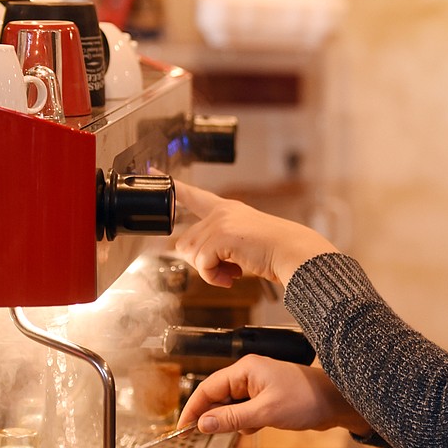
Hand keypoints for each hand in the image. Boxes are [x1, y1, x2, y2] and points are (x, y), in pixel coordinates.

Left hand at [172, 179, 335, 287]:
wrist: (294, 253)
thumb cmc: (274, 251)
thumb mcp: (242, 242)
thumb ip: (218, 244)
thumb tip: (197, 259)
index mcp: (227, 209)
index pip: (193, 195)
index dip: (173, 187)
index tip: (153, 170)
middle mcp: (221, 212)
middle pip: (185, 242)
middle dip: (201, 263)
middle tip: (226, 271)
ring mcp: (221, 222)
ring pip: (191, 255)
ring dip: (210, 272)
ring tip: (233, 273)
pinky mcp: (223, 236)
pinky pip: (203, 264)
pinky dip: (214, 277)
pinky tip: (233, 277)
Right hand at [177, 354, 371, 436]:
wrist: (334, 402)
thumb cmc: (305, 399)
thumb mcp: (264, 413)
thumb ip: (231, 418)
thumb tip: (202, 424)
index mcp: (246, 369)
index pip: (208, 387)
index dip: (193, 408)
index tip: (181, 428)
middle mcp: (249, 374)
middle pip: (217, 395)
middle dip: (213, 416)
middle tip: (205, 435)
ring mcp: (258, 385)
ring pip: (231, 405)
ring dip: (233, 420)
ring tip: (248, 427)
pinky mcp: (266, 396)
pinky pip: (244, 410)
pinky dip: (246, 422)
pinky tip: (257, 427)